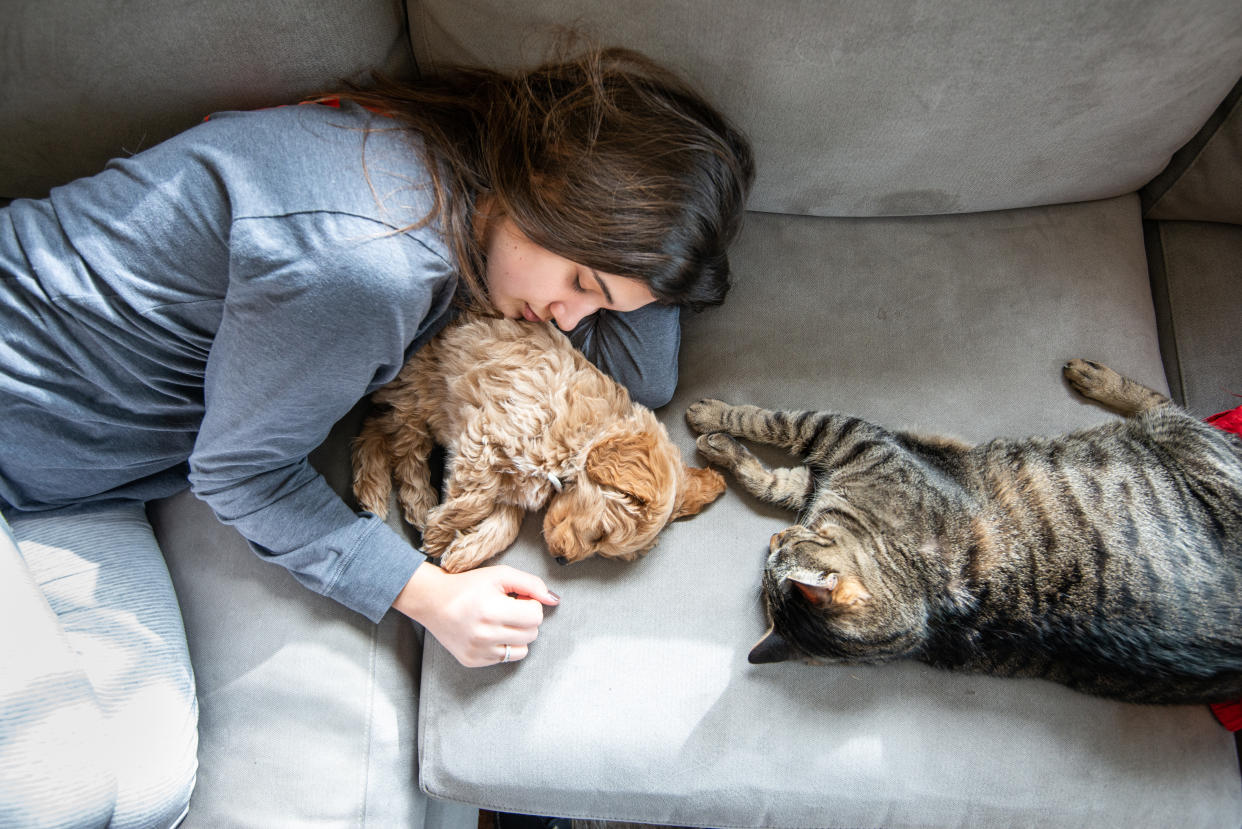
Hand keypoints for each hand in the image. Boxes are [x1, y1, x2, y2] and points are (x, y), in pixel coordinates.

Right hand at [392, 561, 559, 667]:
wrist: (432, 602)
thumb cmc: (467, 587)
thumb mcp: (500, 575)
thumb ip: (531, 584)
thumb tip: (554, 600)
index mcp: (491, 610)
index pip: (535, 615)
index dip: (530, 603)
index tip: (516, 598)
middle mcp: (484, 635)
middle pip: (532, 633)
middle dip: (526, 619)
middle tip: (508, 608)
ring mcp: (478, 651)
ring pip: (523, 649)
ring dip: (518, 634)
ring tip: (501, 621)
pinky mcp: (473, 661)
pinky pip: (506, 658)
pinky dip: (504, 645)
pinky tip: (490, 632)